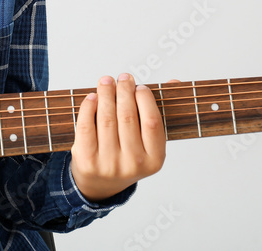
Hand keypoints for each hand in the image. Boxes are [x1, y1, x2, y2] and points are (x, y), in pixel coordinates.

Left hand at [70, 73, 166, 201]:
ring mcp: (109, 164)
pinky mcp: (87, 161)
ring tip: (106, 81)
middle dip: (124, 91)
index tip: (140, 86)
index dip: (146, 100)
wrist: (101, 183)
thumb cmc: (127, 155)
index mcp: (154, 159)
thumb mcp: (147, 143)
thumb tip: (175, 81)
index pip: (152, 122)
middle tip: (123, 77)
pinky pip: (87, 127)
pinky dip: (88, 108)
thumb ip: (158, 112)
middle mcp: (133, 163)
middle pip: (127, 117)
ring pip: (106, 119)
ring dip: (106, 94)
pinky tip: (92, 97)